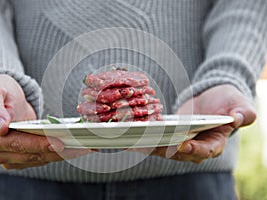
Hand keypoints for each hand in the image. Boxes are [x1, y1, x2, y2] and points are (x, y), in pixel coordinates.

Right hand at [0, 74, 90, 168]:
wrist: (5, 100)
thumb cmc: (0, 92)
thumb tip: (2, 127)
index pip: (19, 144)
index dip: (39, 144)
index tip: (59, 143)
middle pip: (34, 155)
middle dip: (60, 151)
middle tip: (83, 146)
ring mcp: (11, 158)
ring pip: (42, 159)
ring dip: (65, 154)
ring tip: (86, 147)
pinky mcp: (22, 159)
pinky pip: (44, 158)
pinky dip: (61, 154)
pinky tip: (77, 148)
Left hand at [129, 84, 255, 162]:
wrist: (213, 99)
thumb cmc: (229, 102)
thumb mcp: (239, 104)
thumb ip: (243, 112)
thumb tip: (237, 117)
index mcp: (215, 143)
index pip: (205, 150)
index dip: (195, 149)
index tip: (183, 144)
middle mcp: (196, 147)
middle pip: (179, 153)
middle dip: (163, 149)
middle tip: (148, 143)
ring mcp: (182, 144)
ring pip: (164, 149)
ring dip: (149, 146)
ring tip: (133, 140)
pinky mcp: (170, 137)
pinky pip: (157, 140)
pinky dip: (145, 139)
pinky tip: (131, 134)